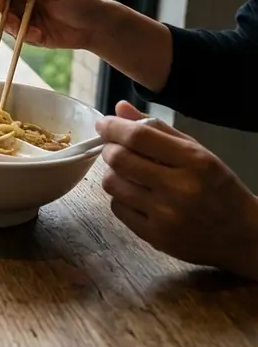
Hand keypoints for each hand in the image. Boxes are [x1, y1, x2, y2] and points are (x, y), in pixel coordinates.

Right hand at [0, 0, 105, 49]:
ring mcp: (19, 11)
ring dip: (11, 27)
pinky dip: (23, 36)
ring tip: (32, 32)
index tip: (0, 4)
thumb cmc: (79, 1)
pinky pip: (11, 34)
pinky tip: (40, 35)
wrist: (94, 27)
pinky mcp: (22, 29)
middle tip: (13, 23)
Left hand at [99, 101, 257, 278]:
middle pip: (119, 159)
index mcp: (194, 161)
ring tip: (128, 173)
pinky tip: (136, 195)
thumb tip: (119, 109)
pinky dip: (120, 197)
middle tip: (116, 149)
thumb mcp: (197, 153)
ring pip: (112, 184)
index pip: (139, 137)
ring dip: (113, 173)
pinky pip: (117, 208)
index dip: (113, 127)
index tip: (104, 124)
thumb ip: (158, 129)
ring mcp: (165, 215)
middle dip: (110, 149)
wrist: (242, 235)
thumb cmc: (218, 187)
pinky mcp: (154, 237)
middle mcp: (179, 188)